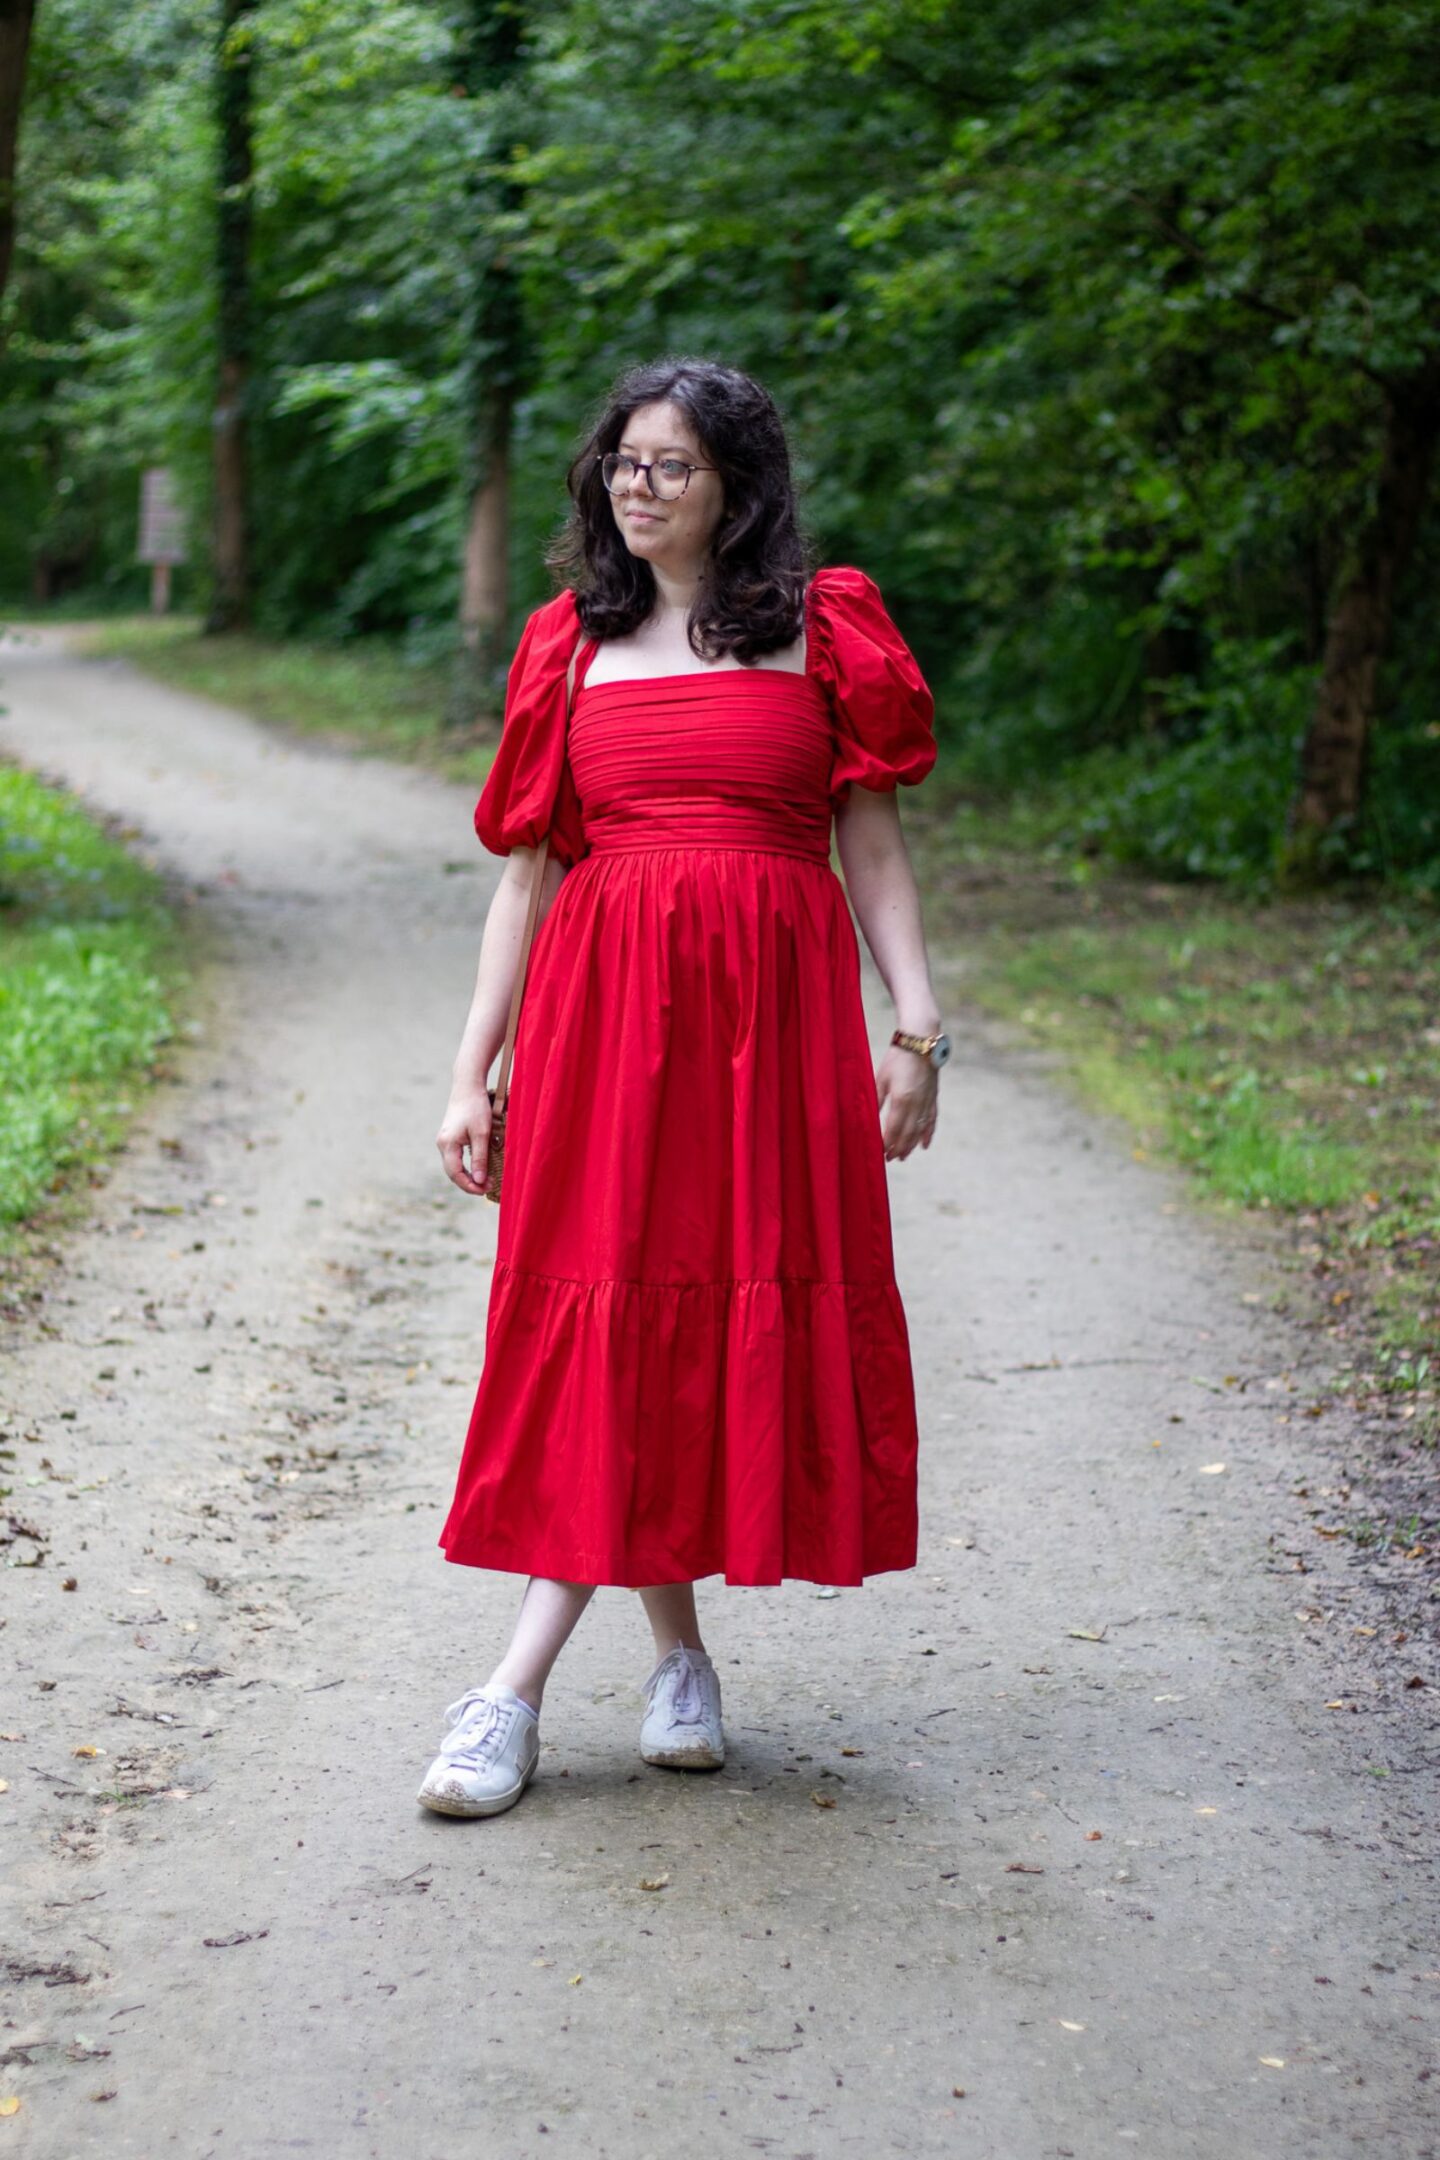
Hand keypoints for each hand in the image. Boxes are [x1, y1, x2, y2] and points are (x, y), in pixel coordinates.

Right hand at [437, 1086, 492, 1195]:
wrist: (467, 1086)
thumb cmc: (476, 1107)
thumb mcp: (482, 1134)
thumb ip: (480, 1158)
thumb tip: (480, 1180)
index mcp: (448, 1144)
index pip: (455, 1174)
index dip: (470, 1185)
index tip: (486, 1189)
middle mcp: (442, 1144)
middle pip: (452, 1172)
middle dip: (469, 1183)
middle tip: (489, 1187)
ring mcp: (444, 1140)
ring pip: (453, 1166)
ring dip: (468, 1175)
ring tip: (486, 1180)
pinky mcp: (449, 1137)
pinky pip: (455, 1158)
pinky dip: (465, 1166)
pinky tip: (479, 1167)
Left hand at [876, 1044, 937, 1161]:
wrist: (921, 1042)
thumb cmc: (897, 1058)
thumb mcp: (881, 1078)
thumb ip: (876, 1100)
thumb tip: (869, 1119)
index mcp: (902, 1099)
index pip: (894, 1129)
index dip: (887, 1143)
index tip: (881, 1153)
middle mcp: (917, 1104)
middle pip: (908, 1133)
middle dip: (898, 1148)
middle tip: (890, 1159)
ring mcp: (927, 1101)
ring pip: (920, 1130)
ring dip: (911, 1145)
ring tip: (903, 1156)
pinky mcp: (933, 1097)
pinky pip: (932, 1120)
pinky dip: (928, 1134)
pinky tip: (924, 1145)